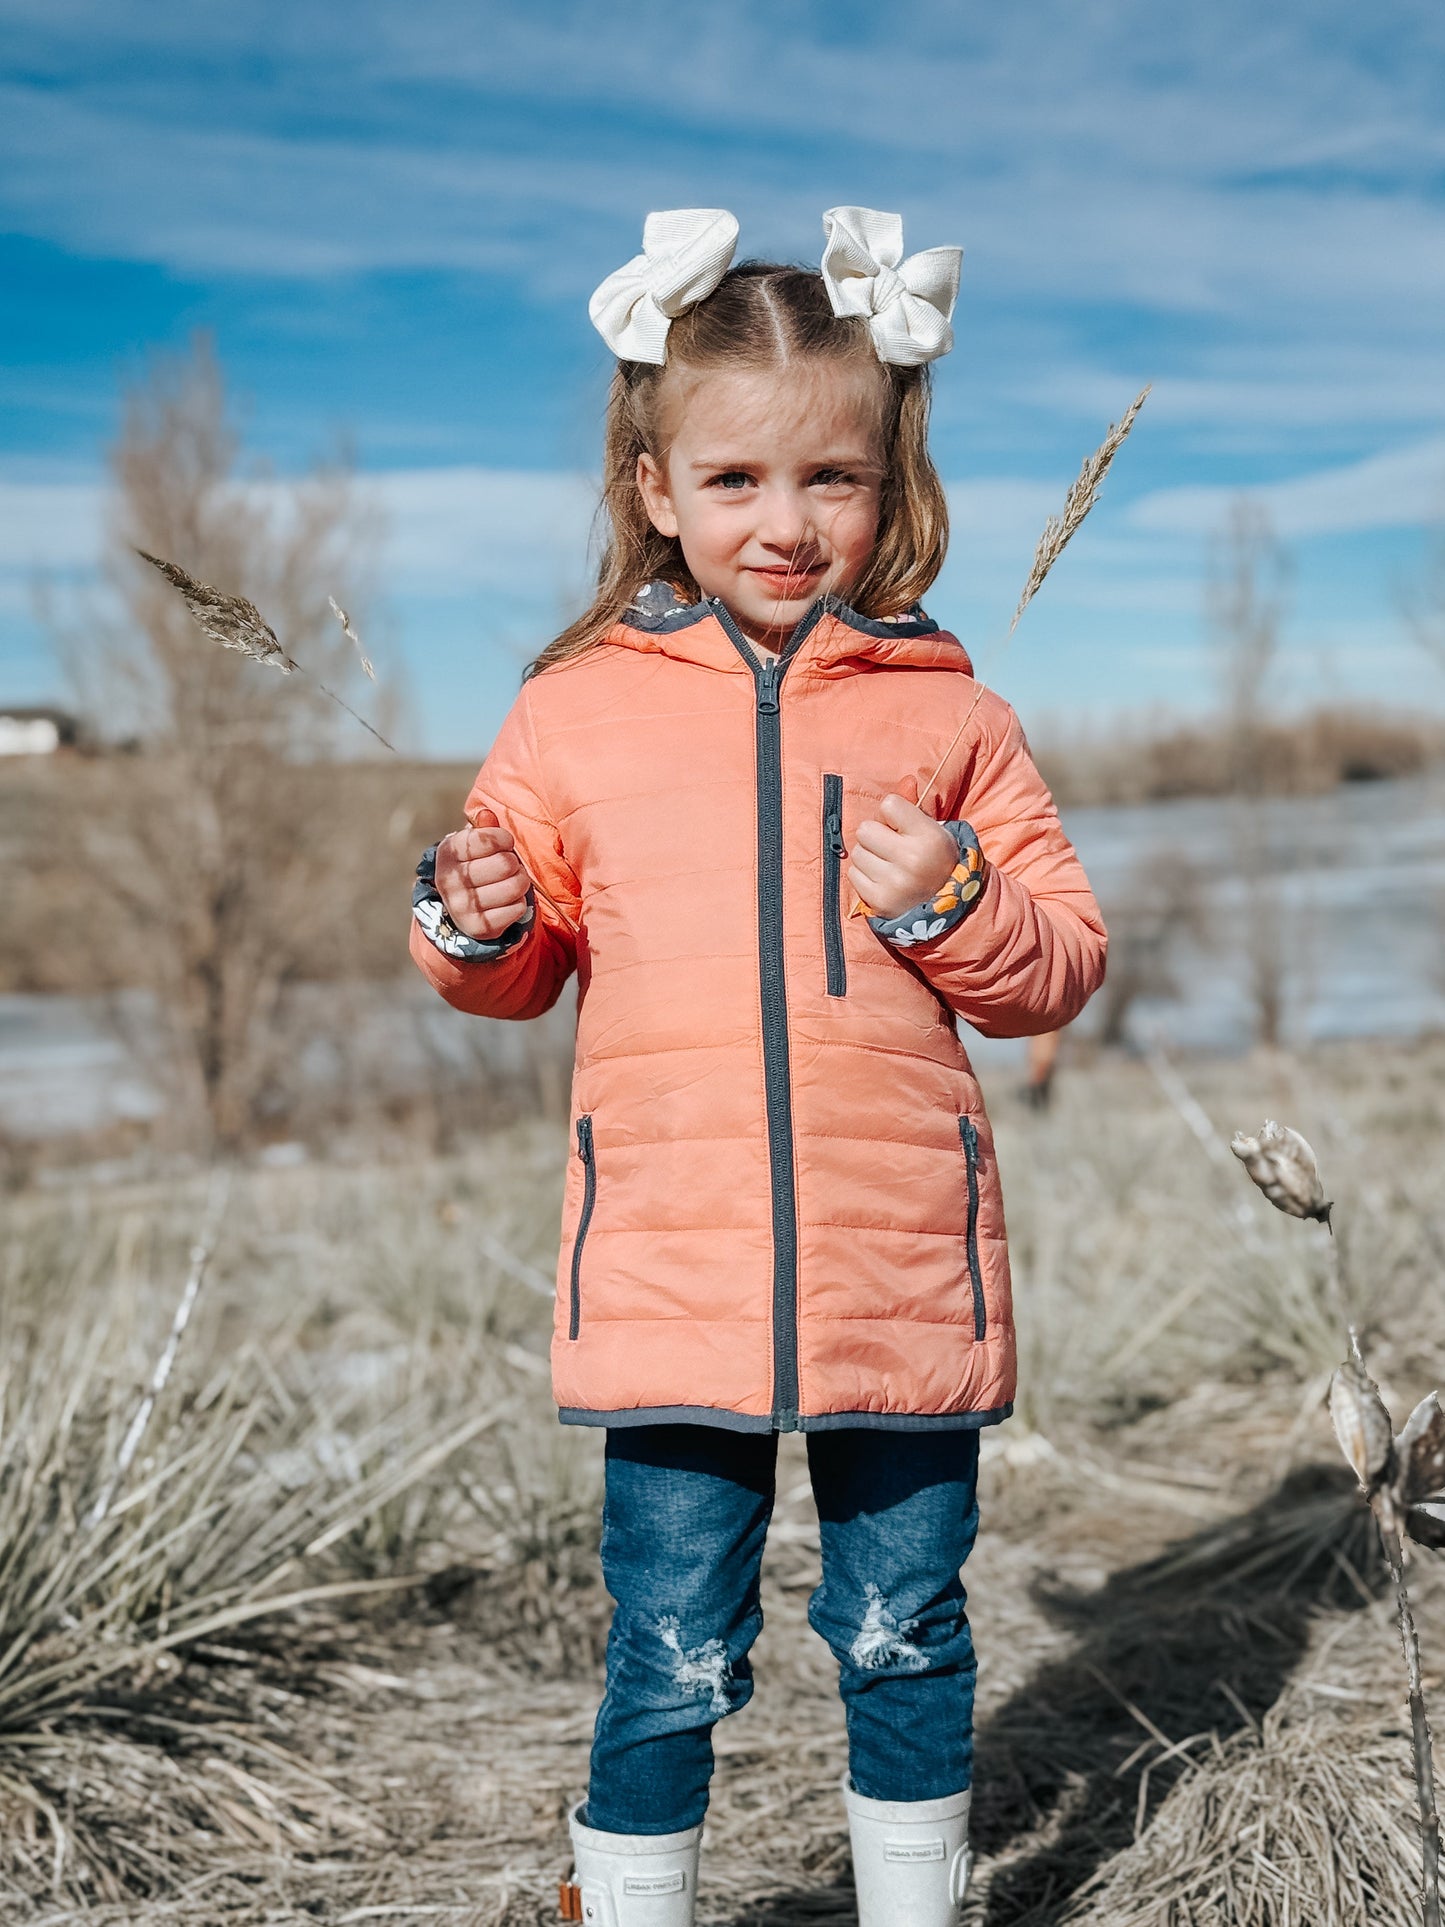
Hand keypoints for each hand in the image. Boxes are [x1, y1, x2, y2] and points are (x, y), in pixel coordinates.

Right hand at [434, 806, 533, 940]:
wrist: (462, 907)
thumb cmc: (476, 866)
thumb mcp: (474, 845)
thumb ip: (483, 829)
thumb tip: (485, 815)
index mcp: (447, 853)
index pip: (486, 839)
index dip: (503, 839)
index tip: (504, 843)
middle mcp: (449, 881)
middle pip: (505, 864)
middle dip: (514, 863)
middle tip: (508, 867)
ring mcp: (462, 907)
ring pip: (514, 887)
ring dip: (520, 882)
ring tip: (511, 882)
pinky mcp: (478, 927)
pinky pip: (516, 909)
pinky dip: (519, 903)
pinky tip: (508, 901)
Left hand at [848, 790, 957, 920]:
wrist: (945, 907)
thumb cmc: (934, 860)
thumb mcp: (932, 831)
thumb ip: (914, 806)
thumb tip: (906, 780)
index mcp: (929, 837)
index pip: (888, 804)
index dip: (892, 814)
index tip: (902, 827)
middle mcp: (912, 860)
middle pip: (865, 829)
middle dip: (875, 836)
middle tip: (891, 847)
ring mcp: (894, 883)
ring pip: (857, 853)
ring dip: (869, 856)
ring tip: (888, 865)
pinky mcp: (879, 901)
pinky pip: (853, 875)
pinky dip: (864, 876)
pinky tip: (882, 880)